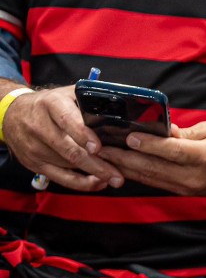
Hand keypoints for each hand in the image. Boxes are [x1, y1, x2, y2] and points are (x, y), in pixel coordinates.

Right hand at [2, 85, 121, 189]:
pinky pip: (60, 177)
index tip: (98, 147)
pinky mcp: (33, 163)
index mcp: (51, 104)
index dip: (82, 134)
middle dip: (95, 164)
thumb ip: (89, 101)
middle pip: (69, 149)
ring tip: (115, 177)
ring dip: (93, 173)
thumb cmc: (50, 104)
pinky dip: (80, 183)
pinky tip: (98, 183)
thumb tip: (120, 110)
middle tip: (118, 175)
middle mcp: (39, 126)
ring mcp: (35, 147)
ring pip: (67, 164)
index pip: (66, 120)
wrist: (13, 114)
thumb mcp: (67, 94)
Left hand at [98, 121, 205, 195]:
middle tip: (101, 147)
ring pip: (149, 177)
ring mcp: (188, 188)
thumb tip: (157, 129)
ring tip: (102, 156)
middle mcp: (196, 177)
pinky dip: (135, 173)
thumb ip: (183, 133)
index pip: (173, 151)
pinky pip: (154, 182)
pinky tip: (119, 166)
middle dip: (124, 157)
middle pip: (154, 168)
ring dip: (124, 167)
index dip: (149, 144)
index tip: (129, 136)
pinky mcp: (182, 192)